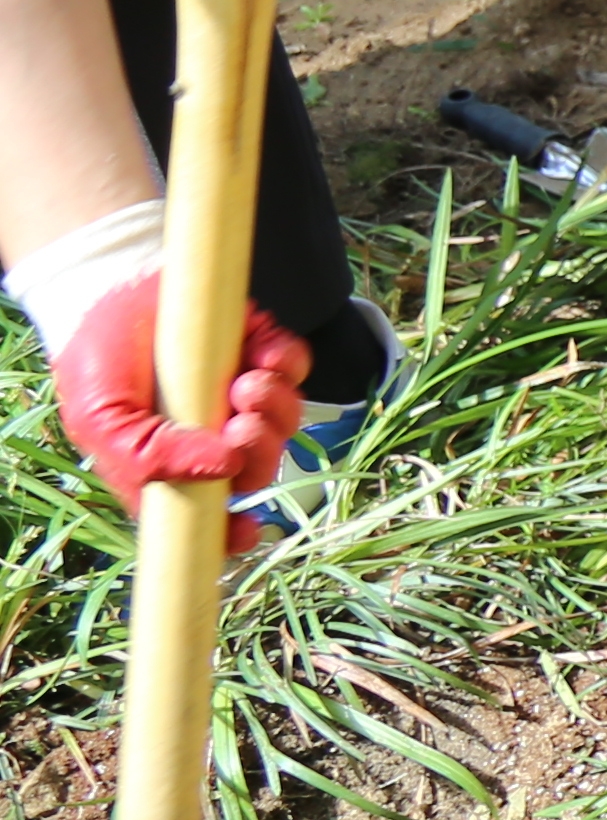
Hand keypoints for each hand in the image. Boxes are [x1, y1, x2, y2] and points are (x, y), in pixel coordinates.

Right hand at [51, 275, 311, 552]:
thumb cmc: (97, 362)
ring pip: (286, 421)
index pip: (209, 515)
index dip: (232, 531)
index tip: (248, 529)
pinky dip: (286, 362)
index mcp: (173, 466)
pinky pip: (296, 366)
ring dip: (275, 408)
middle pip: (258, 468)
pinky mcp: (262, 350)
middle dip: (259, 452)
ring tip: (245, 383)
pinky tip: (260, 351)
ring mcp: (242, 395)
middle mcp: (214, 436)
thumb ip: (144, 455)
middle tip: (240, 423)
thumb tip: (218, 471)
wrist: (110, 287)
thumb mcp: (100, 418)